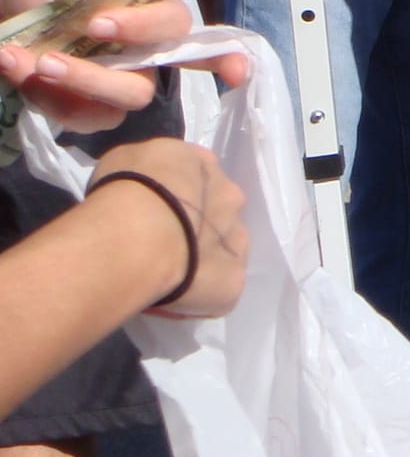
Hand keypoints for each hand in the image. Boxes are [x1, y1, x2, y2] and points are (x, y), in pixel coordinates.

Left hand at [0, 0, 244, 131]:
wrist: (6, 14)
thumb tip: (105, 10)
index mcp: (149, 15)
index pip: (187, 33)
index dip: (220, 56)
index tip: (191, 58)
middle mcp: (143, 56)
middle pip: (153, 76)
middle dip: (106, 71)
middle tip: (63, 49)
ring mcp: (117, 87)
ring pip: (122, 102)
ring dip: (78, 83)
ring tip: (33, 62)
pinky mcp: (86, 111)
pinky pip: (80, 117)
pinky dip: (45, 97)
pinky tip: (16, 68)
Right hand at [91, 139, 248, 318]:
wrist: (138, 231)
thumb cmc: (126, 188)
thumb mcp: (127, 158)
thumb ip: (147, 169)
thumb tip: (146, 182)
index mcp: (203, 165)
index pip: (197, 176)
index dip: (176, 194)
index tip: (154, 208)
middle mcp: (229, 198)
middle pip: (219, 213)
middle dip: (195, 227)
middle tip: (161, 243)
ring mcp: (236, 239)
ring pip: (224, 250)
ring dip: (203, 259)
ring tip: (167, 273)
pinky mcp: (233, 280)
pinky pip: (220, 289)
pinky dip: (199, 295)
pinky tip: (173, 298)